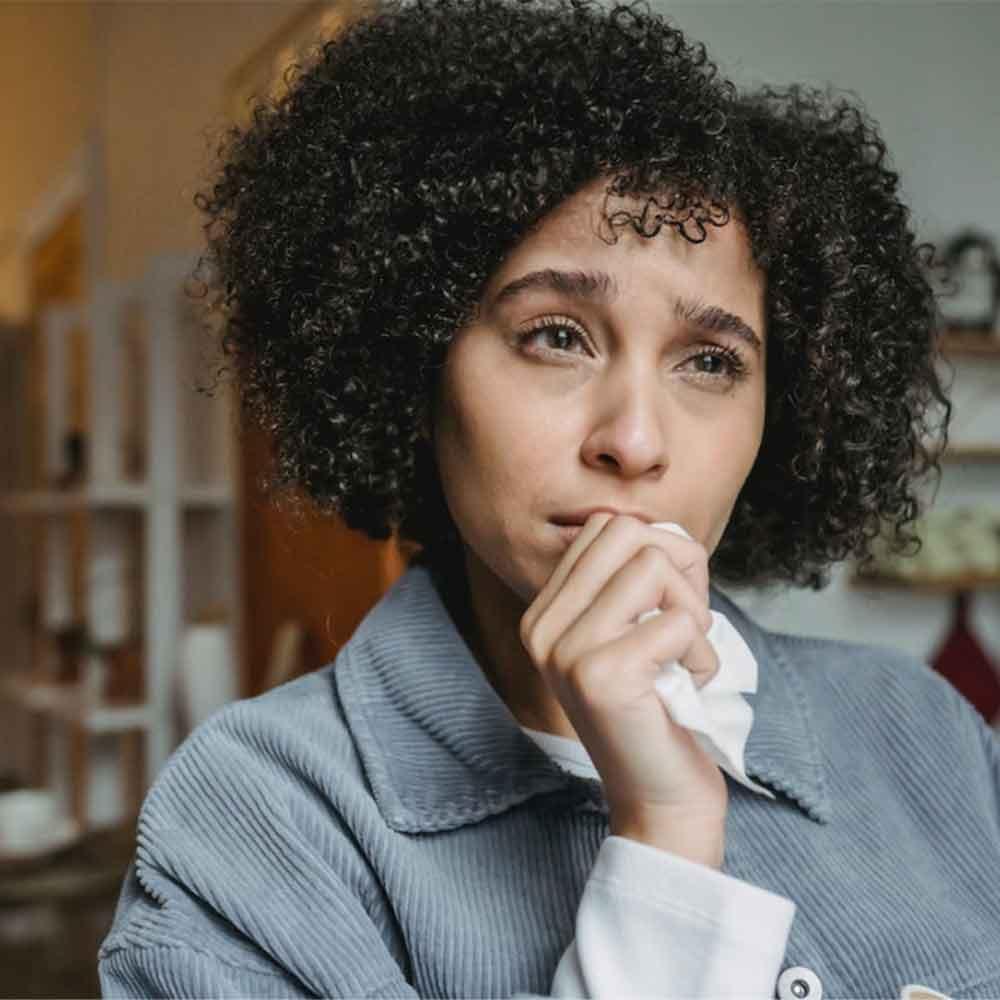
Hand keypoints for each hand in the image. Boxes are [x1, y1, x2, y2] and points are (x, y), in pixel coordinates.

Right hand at [519, 512, 727, 865]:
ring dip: (693, 613)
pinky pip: (679, 620)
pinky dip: (702, 652)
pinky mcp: (600, 676)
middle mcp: (541, 628)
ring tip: (686, 659)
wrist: (660, 798)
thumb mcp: (635, 631)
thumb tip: (663, 531)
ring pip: (654, 566)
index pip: (604, 527)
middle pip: (627, 532)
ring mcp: (565, 651)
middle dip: (679, 568)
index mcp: (543, 613)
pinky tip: (688, 687)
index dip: (658, 550)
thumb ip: (636, 578)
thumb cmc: (661, 708)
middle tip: (687, 622)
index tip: (670, 604)